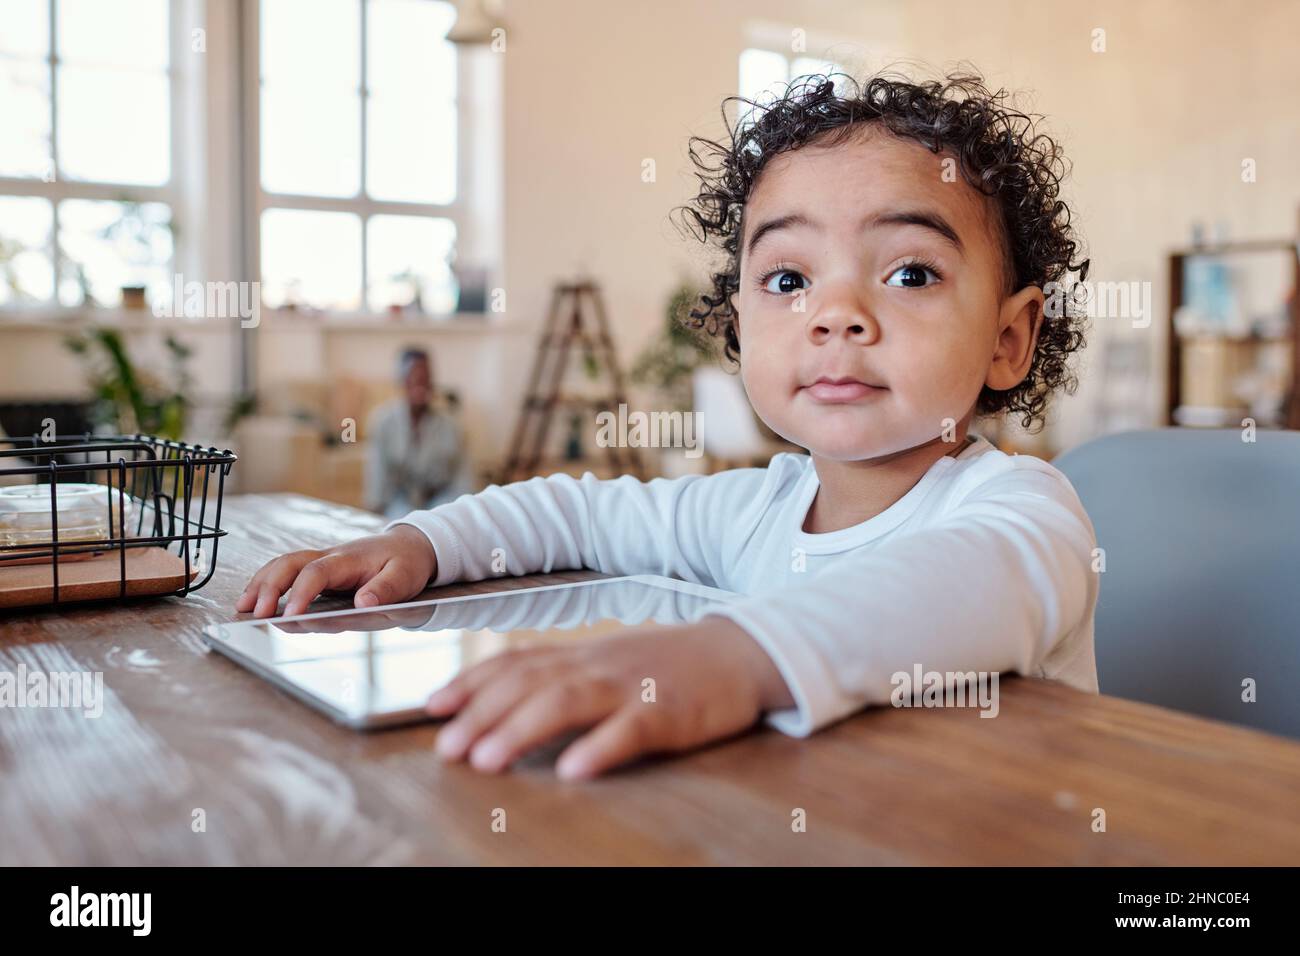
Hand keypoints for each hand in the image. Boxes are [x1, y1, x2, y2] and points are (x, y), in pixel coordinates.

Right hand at [235, 524, 436, 617]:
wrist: (410, 545)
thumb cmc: (407, 562)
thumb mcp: (406, 576)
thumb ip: (387, 589)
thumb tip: (363, 603)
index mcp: (349, 559)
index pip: (317, 573)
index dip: (302, 594)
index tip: (291, 617)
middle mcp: (329, 557)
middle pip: (289, 564)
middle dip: (268, 587)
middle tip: (255, 614)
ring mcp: (322, 562)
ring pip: (282, 565)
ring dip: (261, 584)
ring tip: (242, 609)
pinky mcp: (320, 570)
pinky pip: (288, 572)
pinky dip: (268, 584)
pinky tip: (256, 603)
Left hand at [426, 615, 793, 778]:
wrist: (737, 652)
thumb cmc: (667, 668)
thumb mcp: (608, 665)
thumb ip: (563, 679)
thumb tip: (504, 704)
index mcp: (581, 657)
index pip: (515, 663)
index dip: (471, 683)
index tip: (433, 705)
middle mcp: (597, 666)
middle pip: (529, 684)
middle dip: (482, 715)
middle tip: (447, 748)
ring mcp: (631, 686)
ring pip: (567, 702)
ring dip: (521, 729)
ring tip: (487, 760)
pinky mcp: (667, 711)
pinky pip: (630, 729)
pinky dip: (599, 748)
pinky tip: (573, 769)